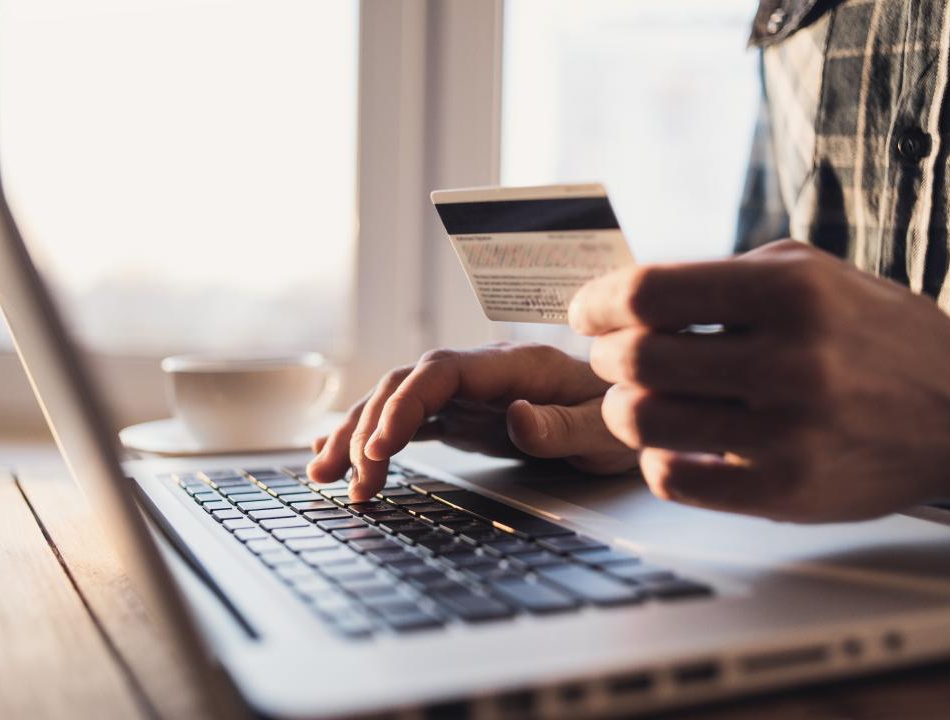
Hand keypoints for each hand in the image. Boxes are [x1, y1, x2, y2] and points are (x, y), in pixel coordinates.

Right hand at [306, 343, 639, 500]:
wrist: (626, 406)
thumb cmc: (617, 414)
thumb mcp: (604, 429)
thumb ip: (560, 425)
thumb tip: (513, 418)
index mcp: (513, 365)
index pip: (440, 372)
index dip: (403, 405)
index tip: (378, 449)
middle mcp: (481, 372)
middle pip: (406, 385)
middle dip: (369, 428)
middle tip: (352, 482)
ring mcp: (467, 392)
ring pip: (396, 401)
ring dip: (357, 433)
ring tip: (323, 473)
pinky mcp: (461, 414)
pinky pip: (408, 420)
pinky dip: (371, 436)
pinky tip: (338, 451)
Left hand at [569, 240, 949, 521]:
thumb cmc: (874, 334)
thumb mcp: (811, 273)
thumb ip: (721, 279)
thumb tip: (626, 298)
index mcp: (790, 293)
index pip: (649, 292)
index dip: (598, 301)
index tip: (586, 312)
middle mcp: (790, 361)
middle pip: (637, 360)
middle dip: (606, 356)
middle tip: (613, 356)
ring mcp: (789, 433)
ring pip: (643, 422)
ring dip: (621, 408)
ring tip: (636, 400)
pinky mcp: (786, 491)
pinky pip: (672, 480)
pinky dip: (654, 460)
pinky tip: (671, 444)